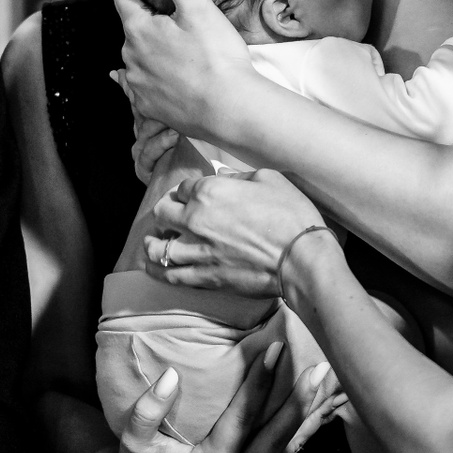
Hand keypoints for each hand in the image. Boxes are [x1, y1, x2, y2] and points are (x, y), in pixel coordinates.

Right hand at [92, 340, 343, 452]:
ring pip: (291, 448)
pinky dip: (306, 433)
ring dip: (311, 416)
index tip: (276, 349)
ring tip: (332, 384)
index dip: (260, 382)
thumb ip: (146, 411)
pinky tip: (322, 410)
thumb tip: (170, 375)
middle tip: (321, 367)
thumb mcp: (132, 444)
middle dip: (302, 400)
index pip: (242, 417)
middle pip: (279, 436)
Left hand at [113, 0, 265, 138]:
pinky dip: (145, 77)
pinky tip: (149, 77)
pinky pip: (139, 87)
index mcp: (138, 30)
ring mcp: (138, 86)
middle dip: (145, 15)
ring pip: (136, 57)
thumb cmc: (217, 57)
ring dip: (148, 46)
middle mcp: (130, 58)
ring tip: (170, 41)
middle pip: (131, 26)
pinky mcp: (150, 108)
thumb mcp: (196, 6)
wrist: (231, 111)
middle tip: (168, 8)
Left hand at [144, 169, 325, 293]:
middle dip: (166, 213)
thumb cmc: (290, 215)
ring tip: (151, 243)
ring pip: (160, 247)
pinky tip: (154, 267)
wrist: (301, 258)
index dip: (187, 192)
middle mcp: (196, 219)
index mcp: (210, 191)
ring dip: (154, 243)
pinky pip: (171, 274)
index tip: (191, 197)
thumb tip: (223, 178)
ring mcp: (198, 250)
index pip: (183, 188)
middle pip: (163, 214)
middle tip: (170, 217)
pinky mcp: (205, 276)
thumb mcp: (269, 179)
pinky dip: (159, 271)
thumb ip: (238, 177)